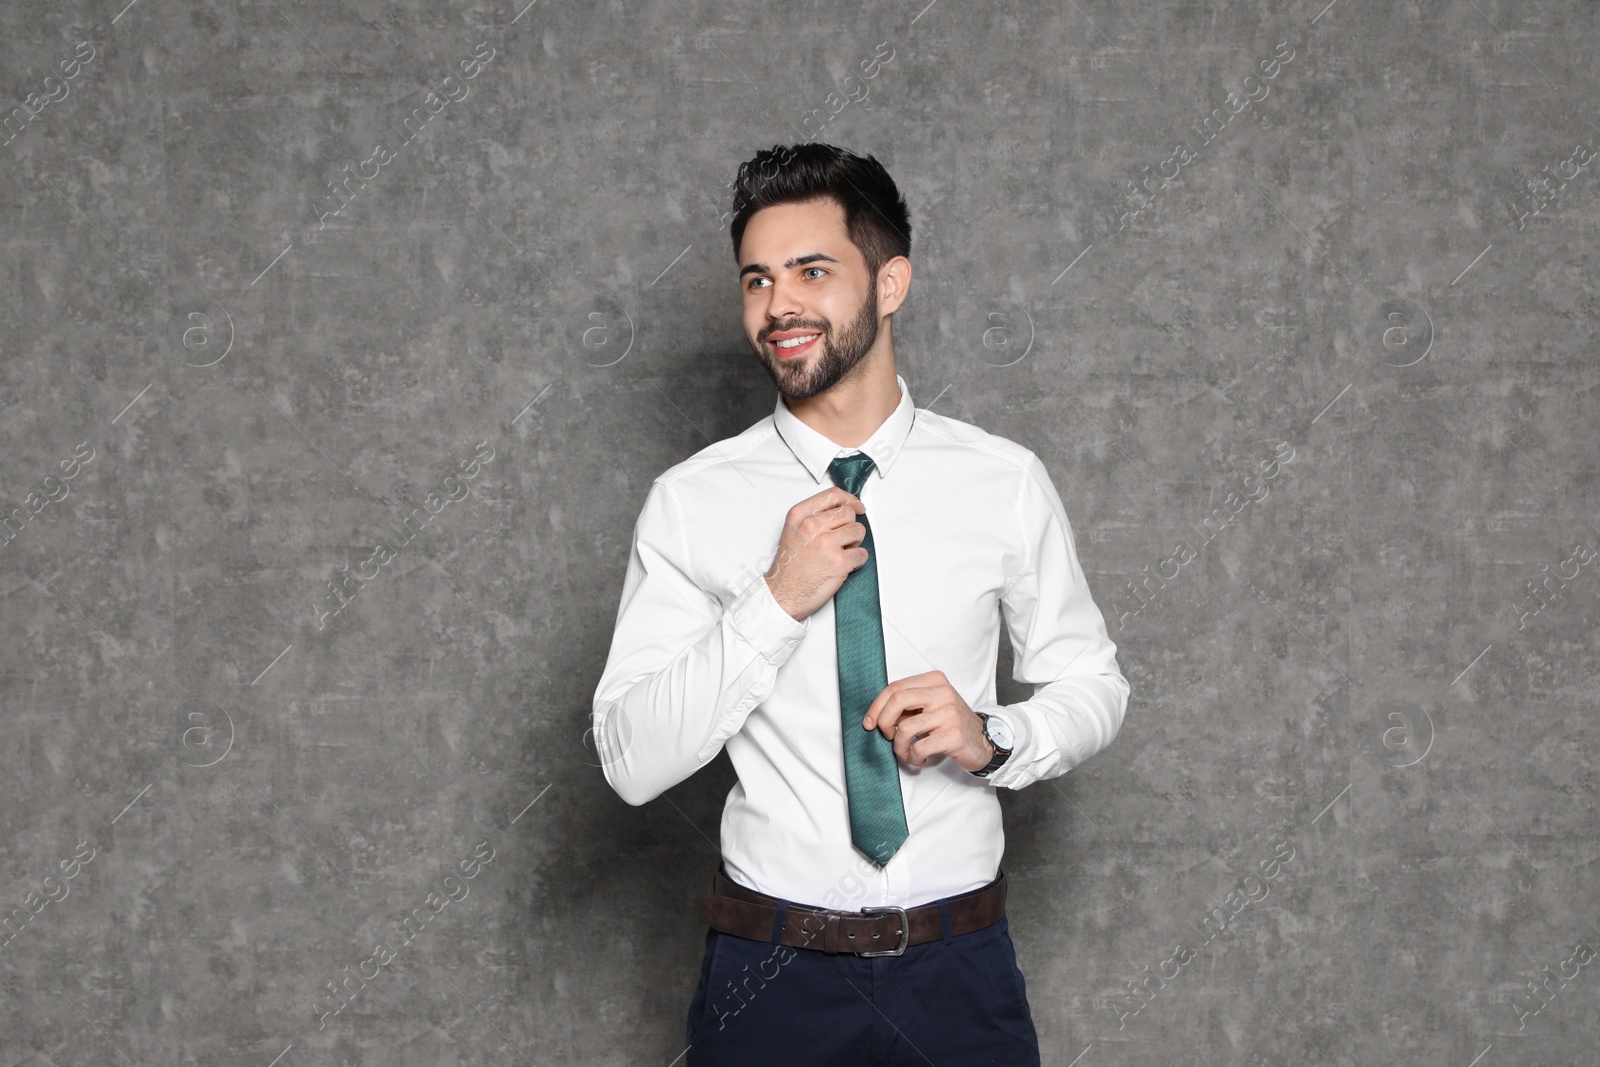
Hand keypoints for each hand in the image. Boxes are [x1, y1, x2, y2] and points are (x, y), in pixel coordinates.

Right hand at [764, 486, 869, 621]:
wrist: (782, 594)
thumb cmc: (789, 567)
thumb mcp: (793, 531)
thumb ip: (815, 516)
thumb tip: (844, 508)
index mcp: (799, 516)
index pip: (833, 495)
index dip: (850, 500)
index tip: (857, 506)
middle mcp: (812, 526)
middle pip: (848, 513)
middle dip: (849, 527)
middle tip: (840, 540)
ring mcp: (826, 544)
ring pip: (858, 531)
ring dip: (854, 543)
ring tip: (841, 552)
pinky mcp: (838, 562)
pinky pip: (861, 554)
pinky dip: (857, 561)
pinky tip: (844, 566)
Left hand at [861, 670, 992, 771]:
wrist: (983, 739)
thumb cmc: (950, 723)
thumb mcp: (931, 705)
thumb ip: (908, 704)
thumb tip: (875, 715)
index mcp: (934, 680)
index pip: (895, 687)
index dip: (876, 706)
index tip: (869, 723)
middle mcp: (942, 693)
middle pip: (897, 701)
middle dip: (883, 722)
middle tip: (887, 735)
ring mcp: (949, 714)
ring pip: (905, 728)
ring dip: (899, 747)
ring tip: (906, 751)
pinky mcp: (953, 735)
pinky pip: (919, 747)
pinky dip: (913, 757)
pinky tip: (919, 758)